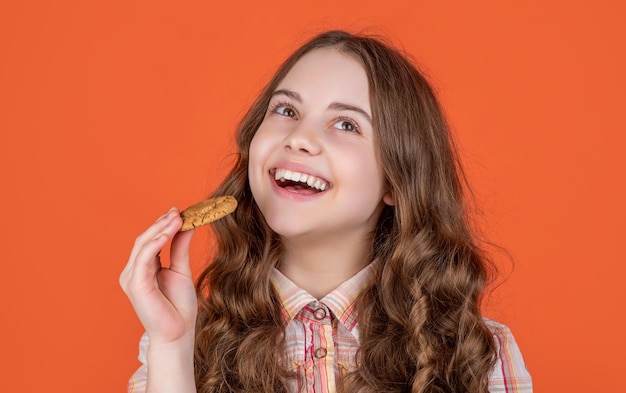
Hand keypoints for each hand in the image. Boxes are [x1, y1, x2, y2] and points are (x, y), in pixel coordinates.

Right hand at [120, 207, 196, 344]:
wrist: (178, 332)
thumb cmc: (179, 306)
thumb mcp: (181, 270)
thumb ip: (180, 248)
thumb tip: (187, 225)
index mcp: (142, 268)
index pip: (150, 240)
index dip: (162, 224)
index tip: (178, 211)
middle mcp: (133, 271)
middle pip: (144, 240)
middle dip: (162, 224)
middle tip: (178, 211)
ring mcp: (132, 278)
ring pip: (143, 245)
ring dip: (160, 229)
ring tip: (177, 218)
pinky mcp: (135, 284)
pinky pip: (144, 258)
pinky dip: (156, 243)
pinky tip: (169, 232)